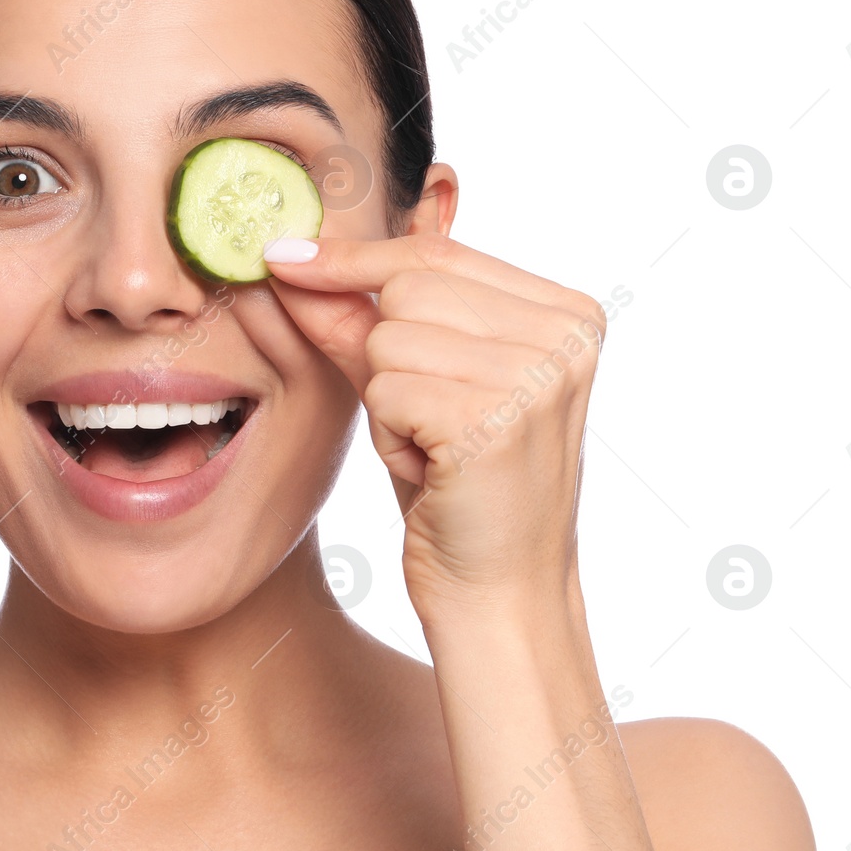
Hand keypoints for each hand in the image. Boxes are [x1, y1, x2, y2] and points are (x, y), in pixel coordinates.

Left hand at [265, 232, 604, 620]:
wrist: (499, 599)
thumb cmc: (458, 495)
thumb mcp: (412, 390)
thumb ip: (357, 321)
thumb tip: (285, 261)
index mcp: (566, 312)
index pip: (436, 252)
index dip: (353, 258)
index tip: (283, 258)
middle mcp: (567, 334)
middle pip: (407, 286)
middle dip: (383, 354)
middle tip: (424, 425)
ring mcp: (539, 373)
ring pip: (388, 337)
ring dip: (386, 401)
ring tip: (432, 451)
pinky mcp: (498, 417)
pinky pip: (387, 388)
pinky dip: (389, 435)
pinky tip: (431, 472)